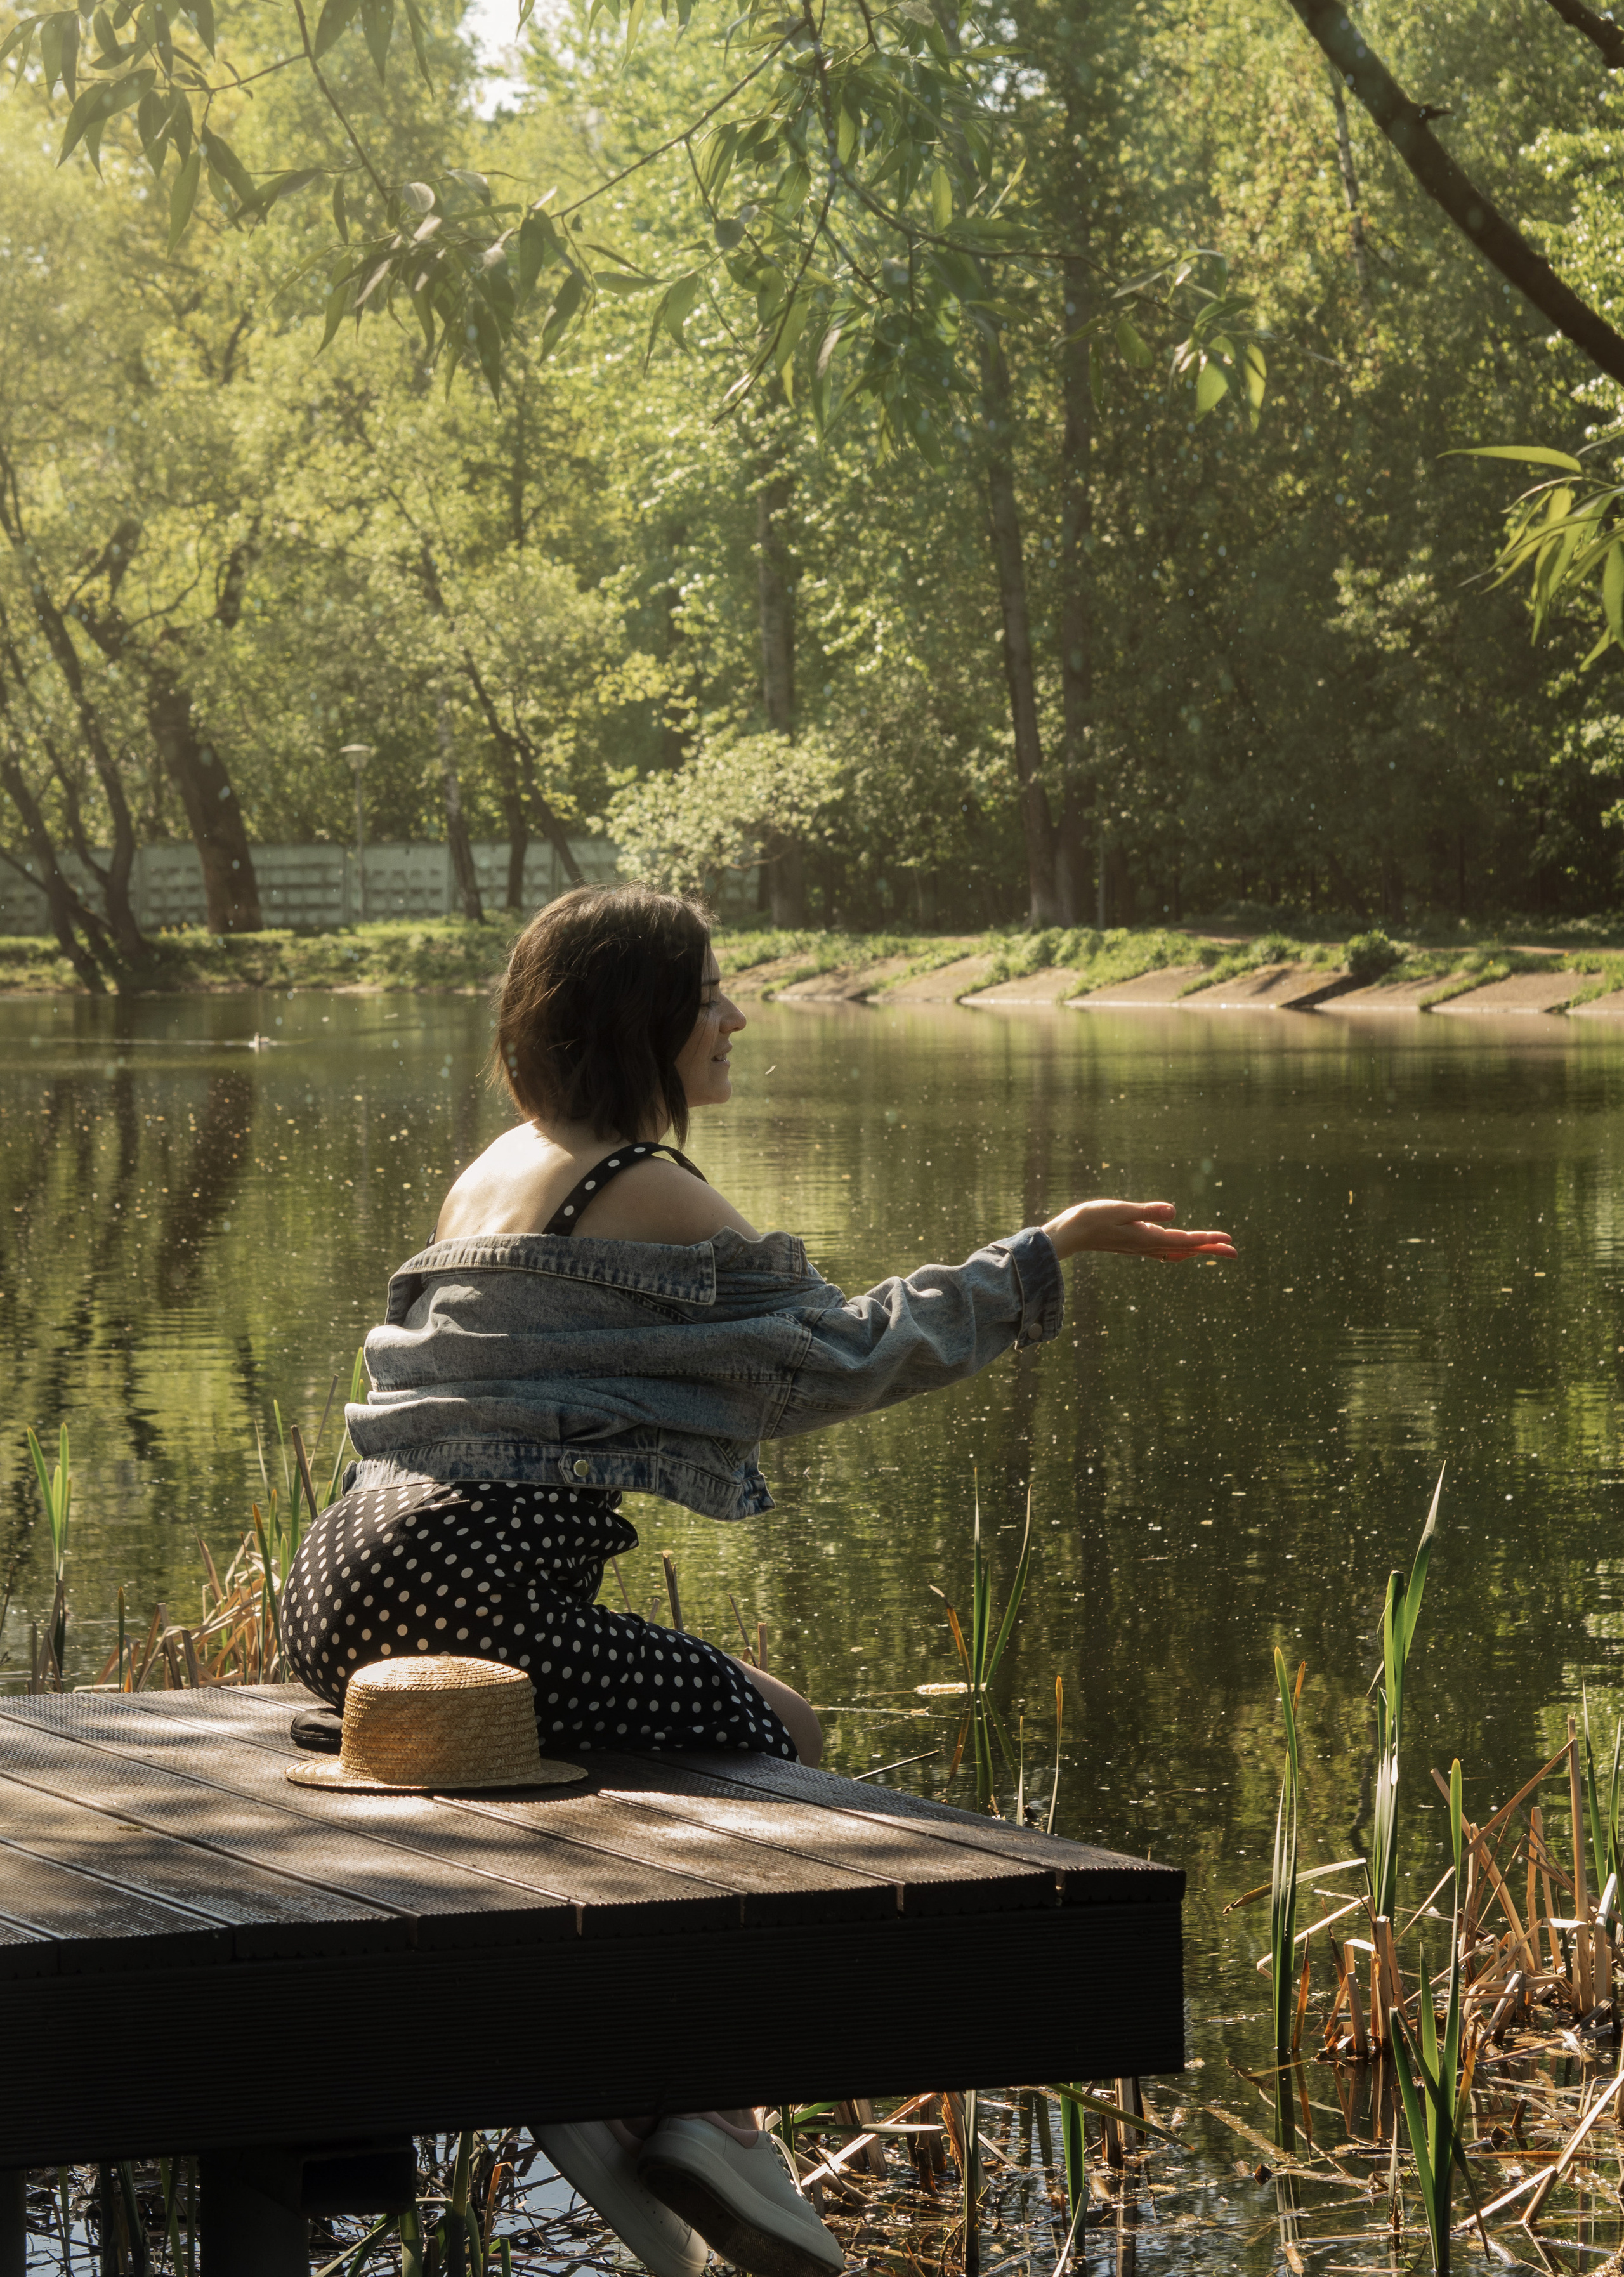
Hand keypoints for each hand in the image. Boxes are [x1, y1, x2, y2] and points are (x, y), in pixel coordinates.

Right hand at [1041, 1198, 1236, 1263]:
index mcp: (1147, 1238)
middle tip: (1235, 1252)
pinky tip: (1182, 1249)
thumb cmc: (1092, 1218)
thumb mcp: (1121, 1210)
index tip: (1229, 1239)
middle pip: (1186, 1249)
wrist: (1070, 1234)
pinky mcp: (1135, 1244)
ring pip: (1177, 1251)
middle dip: (1211, 1249)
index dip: (1208, 1240)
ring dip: (1198, 1250)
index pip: (1185, 1240)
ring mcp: (1141, 1247)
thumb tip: (1174, 1212)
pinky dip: (1181, 1250)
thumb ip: (1147, 1211)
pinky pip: (1165, 1250)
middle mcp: (1148, 1245)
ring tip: (1216, 1249)